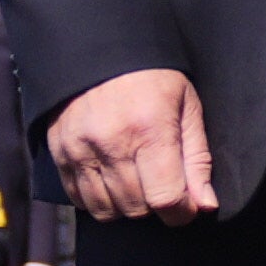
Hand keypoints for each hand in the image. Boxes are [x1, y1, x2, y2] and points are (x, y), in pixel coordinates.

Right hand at [50, 69, 214, 219]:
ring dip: (127, 206)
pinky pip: (80, 199)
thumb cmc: (152, 79)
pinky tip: (112, 180)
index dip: (181, 213)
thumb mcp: (187, 109)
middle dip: (156, 206)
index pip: (165, 198)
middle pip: (137, 208)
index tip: (187, 207)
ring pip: (107, 210)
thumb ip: (197, 161)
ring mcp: (80, 149)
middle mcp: (111, 143)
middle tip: (162, 185)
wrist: (99, 52)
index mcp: (150, 129)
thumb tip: (205, 205)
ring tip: (138, 182)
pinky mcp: (60, 153)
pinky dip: (99, 200)